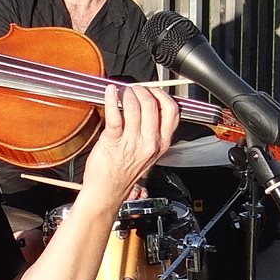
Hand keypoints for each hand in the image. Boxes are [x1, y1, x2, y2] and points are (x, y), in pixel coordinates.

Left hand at [81, 85, 178, 206]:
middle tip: (133, 88)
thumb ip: (152, 131)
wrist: (107, 190)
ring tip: (121, 91)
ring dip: (127, 93)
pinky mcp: (113, 141)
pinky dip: (112, 99)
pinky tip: (110, 92)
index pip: (172, 111)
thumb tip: (148, 104)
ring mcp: (132, 142)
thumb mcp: (148, 152)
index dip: (162, 95)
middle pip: (153, 105)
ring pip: (135, 107)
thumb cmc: (124, 172)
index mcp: (162, 143)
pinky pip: (115, 115)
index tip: (152, 90)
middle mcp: (150, 142)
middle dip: (142, 90)